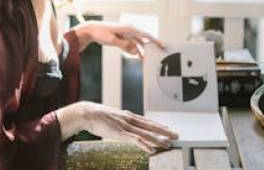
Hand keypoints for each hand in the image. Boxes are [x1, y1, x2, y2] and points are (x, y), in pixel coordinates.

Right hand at [56, 101, 177, 153]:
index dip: (159, 125)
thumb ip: (121, 122)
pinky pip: (135, 140)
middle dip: (164, 131)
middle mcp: (130, 119)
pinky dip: (144, 145)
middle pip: (151, 126)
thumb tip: (125, 127)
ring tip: (167, 145)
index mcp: (128, 116)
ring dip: (158, 140)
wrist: (87, 113)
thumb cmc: (98, 116)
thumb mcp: (113, 117)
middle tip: (176, 136)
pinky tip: (151, 150)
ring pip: (146, 134)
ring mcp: (125, 126)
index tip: (168, 129)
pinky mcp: (120, 133)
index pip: (148, 121)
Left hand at [74, 21, 164, 57]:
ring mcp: (127, 34)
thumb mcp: (112, 40)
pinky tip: (138, 57)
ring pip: (139, 44)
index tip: (163, 45)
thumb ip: (124, 45)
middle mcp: (130, 30)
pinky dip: (135, 51)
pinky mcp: (124, 38)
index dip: (155, 40)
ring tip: (147, 60)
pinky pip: (132, 46)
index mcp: (129, 28)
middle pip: (144, 40)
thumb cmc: (101, 33)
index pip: (146, 35)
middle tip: (158, 55)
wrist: (92, 30)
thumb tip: (135, 51)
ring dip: (142, 52)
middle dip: (151, 47)